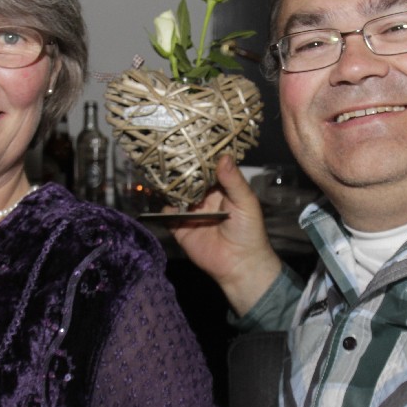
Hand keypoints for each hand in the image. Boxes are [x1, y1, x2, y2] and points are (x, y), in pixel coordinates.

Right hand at [168, 155, 282, 316]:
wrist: (240, 265)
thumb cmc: (250, 231)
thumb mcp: (245, 202)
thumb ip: (233, 181)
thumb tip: (223, 156)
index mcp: (220, 189)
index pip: (205, 168)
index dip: (197, 157)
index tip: (186, 141)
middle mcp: (203, 198)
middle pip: (187, 180)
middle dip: (178, 170)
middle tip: (165, 152)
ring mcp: (190, 213)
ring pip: (174, 195)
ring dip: (167, 186)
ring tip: (156, 171)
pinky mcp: (180, 229)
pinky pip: (167, 216)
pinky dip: (161, 207)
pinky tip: (156, 196)